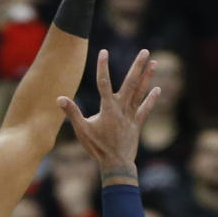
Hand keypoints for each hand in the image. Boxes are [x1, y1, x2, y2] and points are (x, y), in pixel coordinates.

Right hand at [57, 48, 158, 176]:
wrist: (116, 165)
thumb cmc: (97, 148)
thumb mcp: (82, 130)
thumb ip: (72, 113)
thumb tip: (59, 99)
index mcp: (107, 108)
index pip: (103, 82)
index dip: (103, 66)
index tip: (104, 52)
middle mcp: (121, 108)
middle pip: (130, 83)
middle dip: (137, 66)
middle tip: (145, 52)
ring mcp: (131, 115)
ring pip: (140, 93)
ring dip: (147, 77)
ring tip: (154, 63)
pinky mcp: (137, 124)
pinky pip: (145, 109)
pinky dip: (151, 99)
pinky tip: (157, 89)